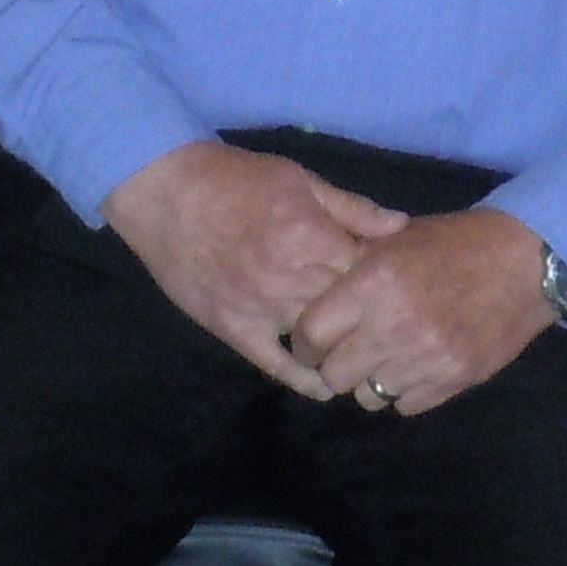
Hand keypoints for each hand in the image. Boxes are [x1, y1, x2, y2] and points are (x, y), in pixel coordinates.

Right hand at [101, 139, 405, 397]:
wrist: (165, 192)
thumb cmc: (235, 178)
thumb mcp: (298, 179)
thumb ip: (351, 208)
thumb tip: (402, 227)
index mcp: (310, 236)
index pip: (369, 270)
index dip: (386, 276)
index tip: (397, 281)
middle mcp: (289, 277)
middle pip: (349, 308)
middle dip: (371, 312)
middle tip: (387, 317)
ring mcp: (261, 308)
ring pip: (320, 339)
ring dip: (344, 345)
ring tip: (365, 351)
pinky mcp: (234, 329)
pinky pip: (276, 364)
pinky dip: (303, 379)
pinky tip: (324, 386)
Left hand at [287, 208, 554, 414]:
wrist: (526, 262)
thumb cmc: (456, 243)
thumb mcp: (398, 238)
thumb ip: (355, 265)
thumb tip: (313, 286)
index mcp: (374, 282)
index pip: (312, 333)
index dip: (305, 341)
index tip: (313, 341)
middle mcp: (394, 324)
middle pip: (334, 375)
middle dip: (335, 365)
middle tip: (348, 352)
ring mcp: (426, 357)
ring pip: (368, 397)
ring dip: (371, 380)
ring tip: (386, 357)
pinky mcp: (454, 380)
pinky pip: (405, 405)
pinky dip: (404, 390)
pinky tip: (416, 365)